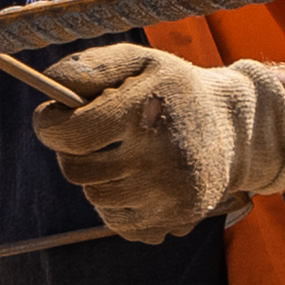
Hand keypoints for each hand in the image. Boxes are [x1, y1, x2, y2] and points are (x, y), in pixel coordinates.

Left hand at [31, 44, 284, 241]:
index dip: (50, 125)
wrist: (235, 126)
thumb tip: (49, 84)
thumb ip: (90, 67)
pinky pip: (120, 224)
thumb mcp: (137, 60)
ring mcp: (171, 194)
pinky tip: (136, 181)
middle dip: (73, 153)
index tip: (55, 116)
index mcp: (146, 114)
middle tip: (92, 137)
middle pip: (77, 172)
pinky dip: (118, 205)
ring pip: (96, 199)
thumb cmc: (171, 89)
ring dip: (97, 180)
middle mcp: (161, 159)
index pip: (69, 134)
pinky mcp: (178, 218)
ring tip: (120, 157)